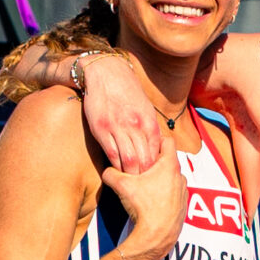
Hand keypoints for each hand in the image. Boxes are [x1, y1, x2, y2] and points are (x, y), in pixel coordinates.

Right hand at [75, 52, 167, 175]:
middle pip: (144, 160)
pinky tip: (116, 169)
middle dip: (145, 175)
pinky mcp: (101, 128)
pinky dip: (115, 164)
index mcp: (149, 122)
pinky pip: (111, 153)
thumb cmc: (128, 93)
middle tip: (143, 186)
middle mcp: (135, 126)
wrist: (106, 74)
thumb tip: (157, 149)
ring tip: (130, 181)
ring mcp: (118, 128)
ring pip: (128, 159)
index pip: (156, 153)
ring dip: (130, 173)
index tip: (154, 177)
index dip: (156, 168)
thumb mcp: (146, 109)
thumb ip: (151, 129)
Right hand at [108, 141, 189, 259]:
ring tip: (143, 186)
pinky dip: (163, 193)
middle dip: (153, 162)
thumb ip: (111, 172)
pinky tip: (150, 201)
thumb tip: (107, 170)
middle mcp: (180, 176)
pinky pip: (173, 193)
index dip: (155, 140)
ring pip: (170, 177)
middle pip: (167, 160)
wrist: (155, 236)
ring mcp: (183, 192)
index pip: (167, 140)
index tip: (144, 146)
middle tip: (139, 167)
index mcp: (170, 165)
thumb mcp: (121, 185)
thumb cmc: (142, 207)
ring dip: (159, 178)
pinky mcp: (182, 206)